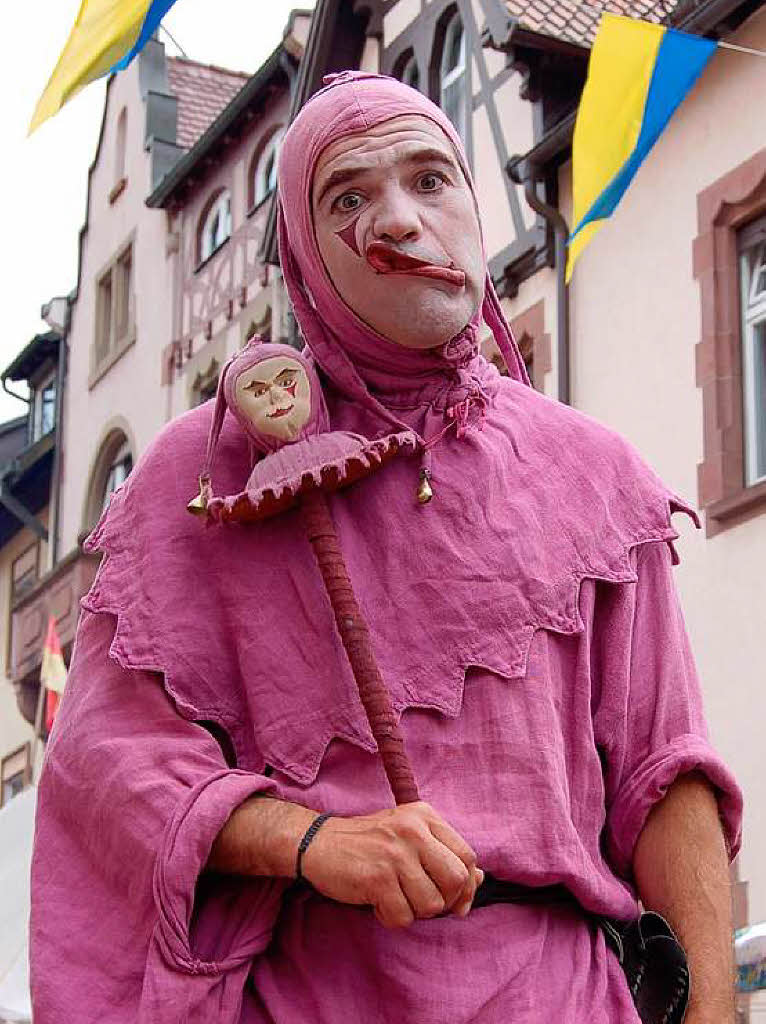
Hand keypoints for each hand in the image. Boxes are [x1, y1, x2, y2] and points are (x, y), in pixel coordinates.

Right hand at [301, 801, 483, 928]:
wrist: (318, 843)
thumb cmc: (368, 843)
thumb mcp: (409, 836)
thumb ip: (443, 854)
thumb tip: (480, 879)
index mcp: (425, 816)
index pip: (467, 856)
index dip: (467, 885)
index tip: (456, 901)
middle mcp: (413, 830)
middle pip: (456, 880)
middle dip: (444, 901)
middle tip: (422, 901)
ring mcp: (395, 853)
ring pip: (431, 904)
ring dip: (413, 911)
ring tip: (394, 896)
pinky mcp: (377, 877)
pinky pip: (403, 917)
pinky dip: (391, 918)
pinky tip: (377, 901)